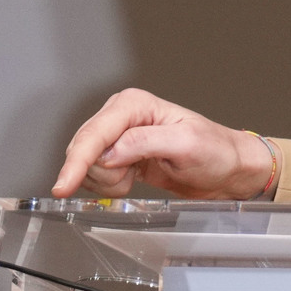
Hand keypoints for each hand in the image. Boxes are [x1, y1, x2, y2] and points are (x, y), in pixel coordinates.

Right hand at [51, 88, 277, 199]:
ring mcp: (116, 136)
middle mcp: (120, 116)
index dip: (77, 161)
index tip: (63, 185)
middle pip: (84, 151)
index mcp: (134, 104)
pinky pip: (95, 176)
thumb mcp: (186, 145)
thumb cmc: (215, 152)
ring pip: (87, 167)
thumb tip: (109, 152)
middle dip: (104, 174)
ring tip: (137, 176)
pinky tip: (132, 179)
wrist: (227, 169)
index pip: (95, 134)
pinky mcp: (117, 156)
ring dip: (109, 182)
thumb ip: (144, 143)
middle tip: (133, 177)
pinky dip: (110, 186)